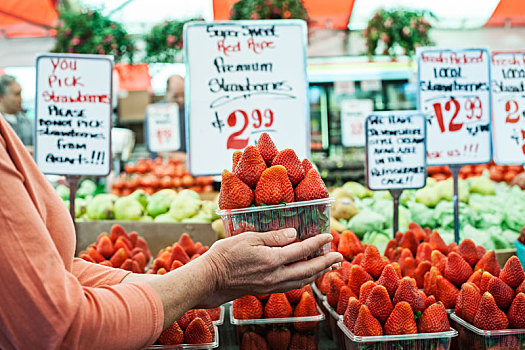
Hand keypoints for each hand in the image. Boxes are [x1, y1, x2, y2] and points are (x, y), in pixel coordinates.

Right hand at [199, 228, 341, 306]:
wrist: (210, 280)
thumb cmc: (225, 255)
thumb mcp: (248, 238)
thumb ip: (273, 237)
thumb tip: (294, 235)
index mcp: (272, 260)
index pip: (301, 250)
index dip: (316, 243)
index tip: (328, 237)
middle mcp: (275, 275)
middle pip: (308, 269)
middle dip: (325, 263)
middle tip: (338, 257)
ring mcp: (271, 285)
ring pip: (302, 280)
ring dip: (318, 273)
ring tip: (328, 267)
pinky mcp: (266, 289)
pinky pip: (291, 285)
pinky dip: (304, 279)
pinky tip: (306, 275)